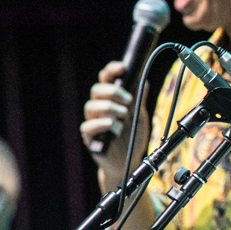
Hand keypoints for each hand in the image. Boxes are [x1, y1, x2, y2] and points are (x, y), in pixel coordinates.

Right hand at [81, 61, 142, 190]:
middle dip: (113, 91)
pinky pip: (87, 127)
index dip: (111, 70)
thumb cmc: (133, 136)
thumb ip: (140, 100)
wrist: (129, 162)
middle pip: (96, 90)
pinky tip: (113, 125)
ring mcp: (93, 122)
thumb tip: (143, 81)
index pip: (106, 79)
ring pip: (91, 106)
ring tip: (124, 115)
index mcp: (111, 99)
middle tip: (129, 99)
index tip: (122, 68)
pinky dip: (101, 124)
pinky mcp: (90, 138)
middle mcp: (99, 108)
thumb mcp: (140, 116)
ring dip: (109, 108)